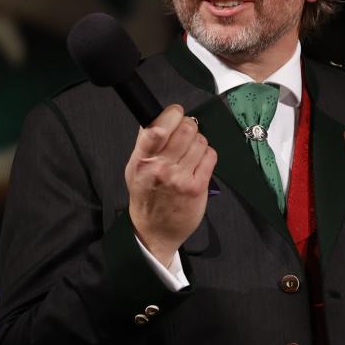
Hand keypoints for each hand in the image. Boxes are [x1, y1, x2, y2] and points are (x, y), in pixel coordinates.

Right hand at [125, 104, 216, 266]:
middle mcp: (161, 168)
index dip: (171, 114)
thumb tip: (154, 118)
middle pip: (186, 129)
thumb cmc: (146, 197)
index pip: (157, 128)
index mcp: (142, 160)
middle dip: (189, 125)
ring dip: (198, 141)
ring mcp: (180, 178)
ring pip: (200, 141)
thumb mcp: (134, 168)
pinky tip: (199, 162)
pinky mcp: (197, 186)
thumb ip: (144, 143)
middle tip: (186, 131)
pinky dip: (207, 154)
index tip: (175, 113)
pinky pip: (210, 156)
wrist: (154, 230)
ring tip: (190, 152)